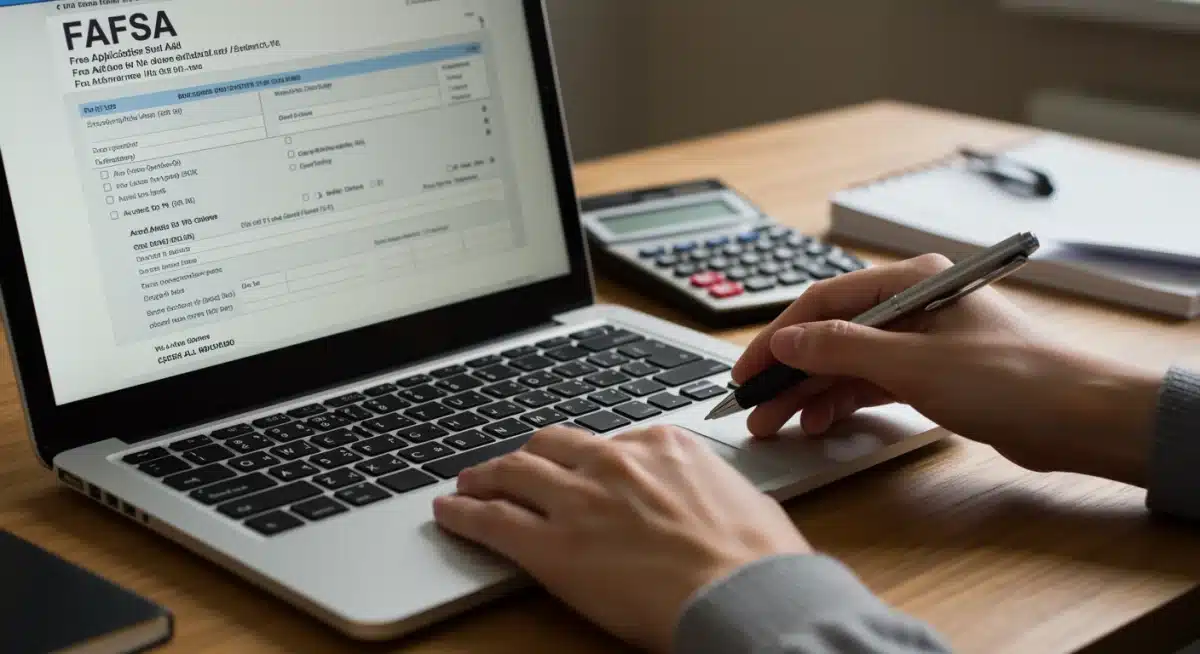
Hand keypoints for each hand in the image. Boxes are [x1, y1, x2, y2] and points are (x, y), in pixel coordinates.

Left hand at [433, 425, 810, 653]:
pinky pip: (493, 521)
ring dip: (486, 476)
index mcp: (661, 444)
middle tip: (510, 468)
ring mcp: (578, 500)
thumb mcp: (741, 497)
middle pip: (551, 444)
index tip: (573, 467)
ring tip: (468, 484)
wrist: (747, 596)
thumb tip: (699, 498)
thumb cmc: (758, 559)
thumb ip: (702, 487)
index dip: (582, 458)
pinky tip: (449, 513)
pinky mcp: (552, 546)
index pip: (605, 440)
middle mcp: (615, 460)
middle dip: (529, 456)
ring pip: (514, 472)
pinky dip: (464, 514)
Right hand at [732, 254, 1164, 485]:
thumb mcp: (916, 363)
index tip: (749, 370)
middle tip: (755, 406)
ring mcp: (922, 342)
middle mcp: (913, 306)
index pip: (824, 302)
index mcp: (911, 283)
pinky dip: (843, 402)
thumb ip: (844, 349)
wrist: (1081, 419)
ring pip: (848, 363)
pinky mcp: (932, 375)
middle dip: (790, 371)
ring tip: (778, 424)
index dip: (778, 337)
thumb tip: (789, 340)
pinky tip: (819, 422)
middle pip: (832, 334)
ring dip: (811, 392)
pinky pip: (871, 383)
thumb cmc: (1014, 378)